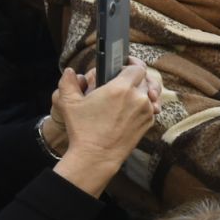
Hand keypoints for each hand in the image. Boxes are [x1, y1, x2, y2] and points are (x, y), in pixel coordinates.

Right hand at [52, 62, 160, 197]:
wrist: (97, 156)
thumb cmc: (83, 129)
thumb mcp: (69, 103)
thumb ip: (68, 82)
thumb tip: (70, 71)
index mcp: (121, 88)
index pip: (137, 67)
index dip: (132, 64)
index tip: (125, 64)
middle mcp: (138, 97)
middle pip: (145, 79)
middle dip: (135, 77)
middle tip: (123, 79)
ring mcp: (146, 111)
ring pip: (150, 93)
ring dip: (141, 90)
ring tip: (129, 92)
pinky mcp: (149, 122)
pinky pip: (151, 107)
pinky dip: (144, 104)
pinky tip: (132, 106)